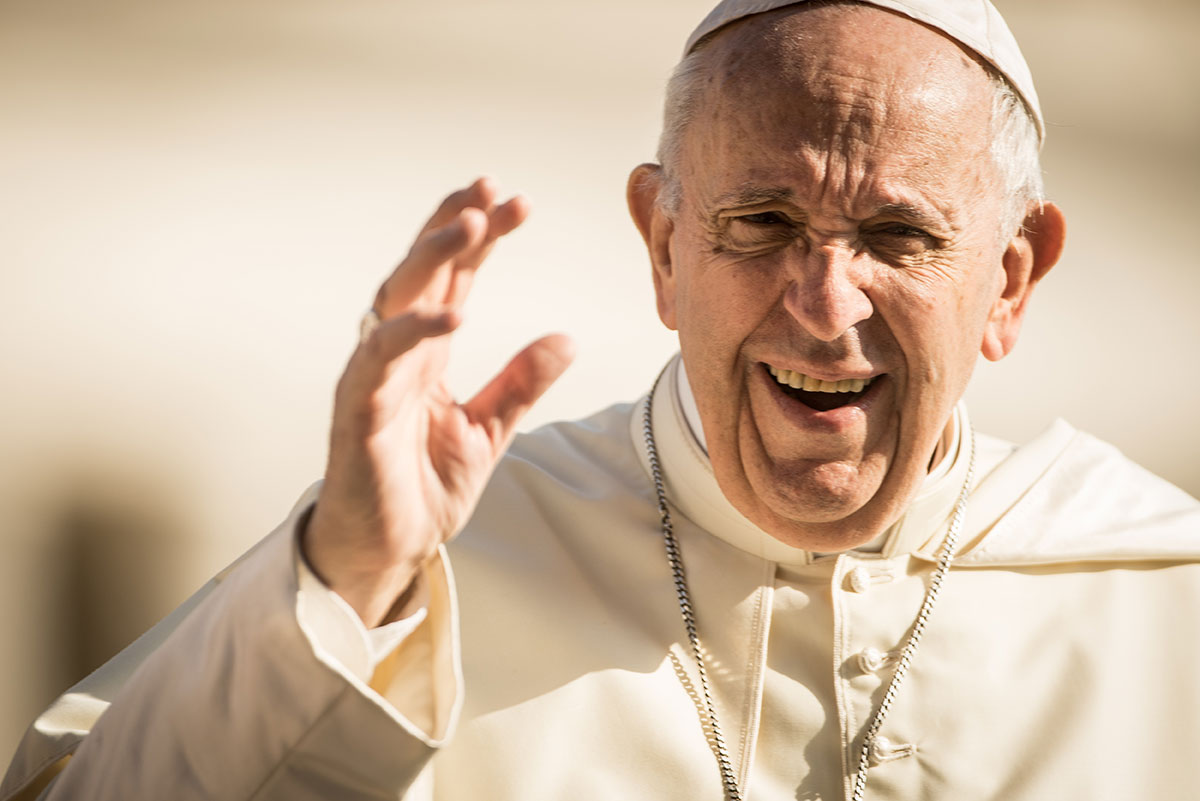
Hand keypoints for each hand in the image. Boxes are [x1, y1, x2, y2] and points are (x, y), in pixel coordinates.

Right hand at [304, 178, 573, 626]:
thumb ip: (521, 383)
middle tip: (490, 190)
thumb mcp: (490, 430)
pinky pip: (382, 358)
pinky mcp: (361, 408)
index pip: (457, 278)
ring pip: (397, 296)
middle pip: (424, 270)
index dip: (481, 237)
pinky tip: (453, 311)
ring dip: (432, 256)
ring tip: (469, 222)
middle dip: (455, 226)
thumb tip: (566, 337)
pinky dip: (414, 330)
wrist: (388, 545)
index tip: (517, 203)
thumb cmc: (423, 485)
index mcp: (428, 351)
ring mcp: (376, 375)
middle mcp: (399, 352)